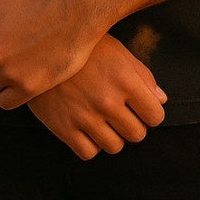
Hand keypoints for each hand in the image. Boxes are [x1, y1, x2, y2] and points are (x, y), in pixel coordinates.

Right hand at [30, 35, 166, 159]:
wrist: (38, 47)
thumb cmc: (83, 47)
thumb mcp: (116, 51)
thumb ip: (142, 75)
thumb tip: (161, 100)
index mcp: (125, 80)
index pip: (155, 116)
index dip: (150, 112)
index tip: (140, 108)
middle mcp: (108, 101)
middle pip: (136, 135)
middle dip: (132, 125)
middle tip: (120, 113)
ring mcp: (85, 117)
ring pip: (114, 147)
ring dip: (112, 136)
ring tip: (102, 119)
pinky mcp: (63, 128)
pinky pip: (89, 153)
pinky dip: (90, 144)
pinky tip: (86, 127)